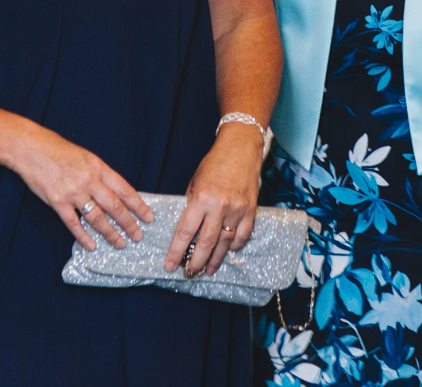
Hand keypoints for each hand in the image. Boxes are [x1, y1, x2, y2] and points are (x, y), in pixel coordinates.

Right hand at [8, 124, 154, 250]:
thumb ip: (99, 175)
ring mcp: (73, 192)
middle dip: (128, 223)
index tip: (148, 217)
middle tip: (138, 236)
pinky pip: (73, 223)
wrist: (31, 148)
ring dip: (110, 233)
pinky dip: (83, 236)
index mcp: (98, 168)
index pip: (124, 190)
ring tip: (120, 243)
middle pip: (114, 207)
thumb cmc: (58, 150)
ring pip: (97, 218)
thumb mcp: (86, 157)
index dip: (138, 205)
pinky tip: (92, 245)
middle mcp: (89, 181)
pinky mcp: (57, 202)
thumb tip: (115, 194)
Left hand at [164, 124, 263, 276]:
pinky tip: (227, 252)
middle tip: (189, 273)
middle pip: (205, 243)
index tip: (170, 265)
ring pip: (224, 244)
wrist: (240, 148)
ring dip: (215, 259)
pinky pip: (242, 236)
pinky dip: (234, 246)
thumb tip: (188, 229)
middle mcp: (219, 207)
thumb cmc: (215, 163)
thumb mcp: (195, 182)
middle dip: (195, 262)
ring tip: (207, 270)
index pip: (185, 232)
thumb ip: (192, 205)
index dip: (177, 251)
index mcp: (201, 199)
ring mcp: (237, 210)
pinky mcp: (251, 211)